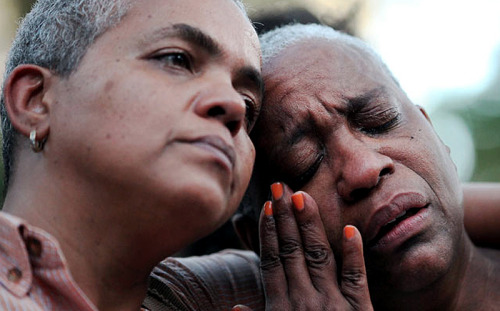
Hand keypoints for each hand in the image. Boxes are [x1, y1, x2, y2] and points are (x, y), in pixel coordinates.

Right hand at [258, 182, 372, 309]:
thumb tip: (232, 305)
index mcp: (280, 307)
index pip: (272, 260)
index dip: (268, 231)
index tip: (267, 205)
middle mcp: (303, 300)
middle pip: (292, 250)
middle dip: (284, 216)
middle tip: (279, 187)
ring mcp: (332, 303)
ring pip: (318, 255)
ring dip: (309, 224)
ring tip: (302, 196)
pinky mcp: (358, 310)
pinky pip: (355, 277)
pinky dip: (353, 253)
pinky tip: (350, 229)